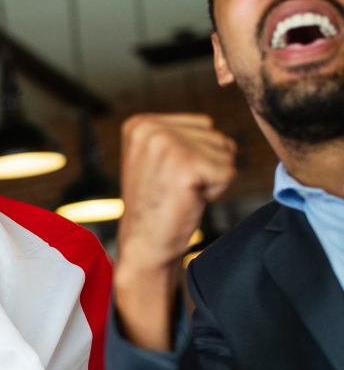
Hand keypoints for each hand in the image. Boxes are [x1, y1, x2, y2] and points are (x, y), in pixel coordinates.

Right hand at [114, 113, 236, 350]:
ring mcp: (166, 145)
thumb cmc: (157, 207)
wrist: (144, 245)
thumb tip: (228, 137)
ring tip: (181, 193)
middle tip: (175, 188)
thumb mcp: (159, 159)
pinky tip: (188, 200)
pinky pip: (228, 171)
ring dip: (211, 178)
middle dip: (206, 165)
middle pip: (215, 135)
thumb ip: (182, 136)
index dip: (196, 155)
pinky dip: (216, 191)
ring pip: (225, 151)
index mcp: (140, 123)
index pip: (202, 125)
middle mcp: (149, 128)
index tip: (168, 177)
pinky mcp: (186, 165)